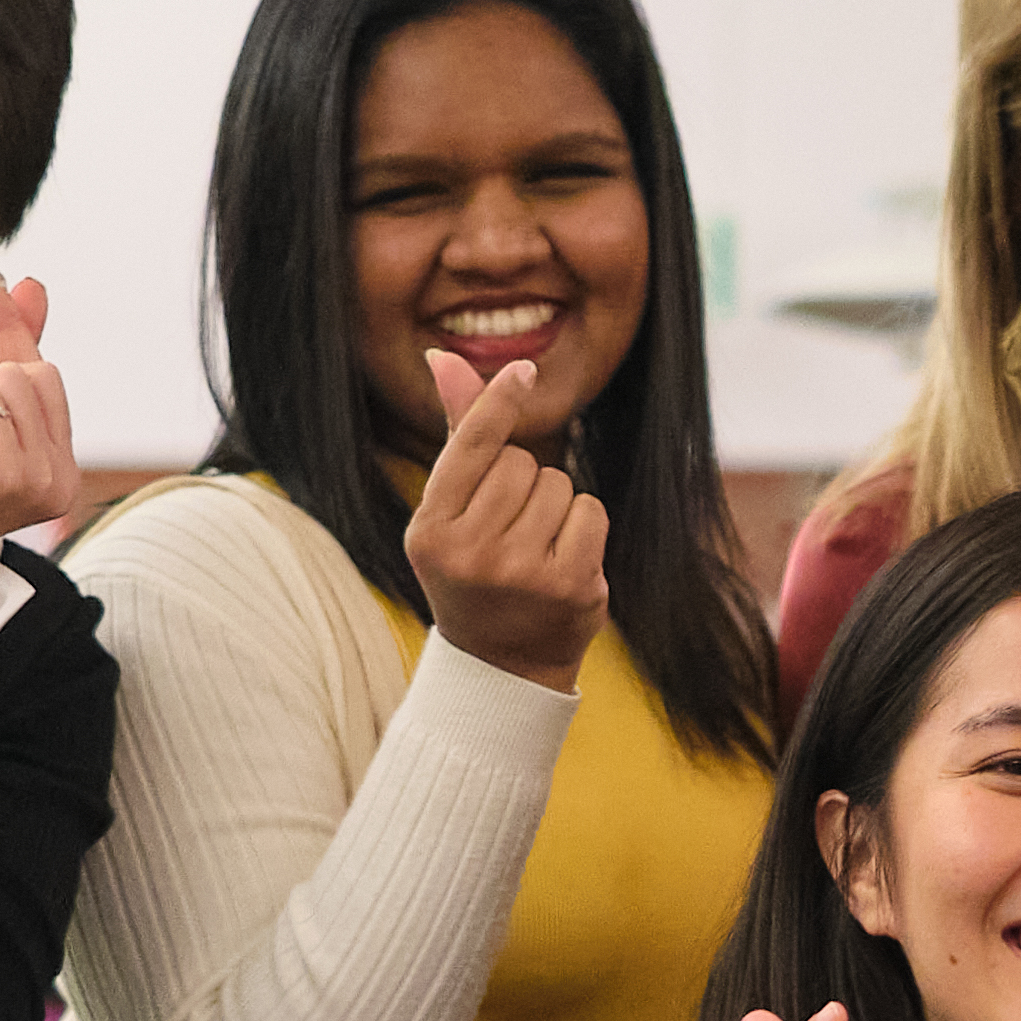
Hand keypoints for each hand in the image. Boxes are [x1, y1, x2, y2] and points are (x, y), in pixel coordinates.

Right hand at [407, 347, 609, 689]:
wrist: (502, 665)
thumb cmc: (474, 571)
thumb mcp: (451, 512)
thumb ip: (457, 435)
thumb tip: (441, 355)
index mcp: (431, 530)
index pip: (470, 447)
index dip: (498, 404)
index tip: (524, 372)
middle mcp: (469, 552)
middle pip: (523, 464)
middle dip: (525, 485)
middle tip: (509, 532)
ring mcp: (520, 573)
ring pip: (559, 486)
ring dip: (556, 508)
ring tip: (534, 551)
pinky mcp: (568, 586)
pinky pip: (590, 512)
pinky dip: (584, 529)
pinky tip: (564, 562)